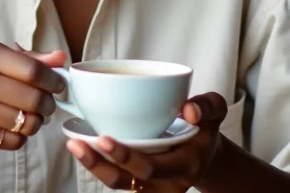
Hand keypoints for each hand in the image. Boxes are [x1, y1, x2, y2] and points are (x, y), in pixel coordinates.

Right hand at [0, 40, 66, 149]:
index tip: (59, 86)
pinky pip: (9, 141)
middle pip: (31, 98)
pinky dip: (20, 137)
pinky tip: (15, 128)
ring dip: (36, 123)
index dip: (53, 80)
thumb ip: (31, 58)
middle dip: (48, 105)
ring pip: (24, 122)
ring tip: (32, 117)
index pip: (32, 70)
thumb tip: (61, 58)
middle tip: (48, 105)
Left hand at [66, 92, 226, 190]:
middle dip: (99, 163)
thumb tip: (190, 110)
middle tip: (78, 142)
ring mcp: (150, 187)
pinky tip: (80, 144)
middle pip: (126, 181)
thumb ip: (208, 106)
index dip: (126, 156)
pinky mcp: (138, 181)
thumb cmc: (205, 128)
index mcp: (185, 166)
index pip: (151, 168)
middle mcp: (165, 184)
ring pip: (116, 183)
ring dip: (92, 166)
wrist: (205, 153)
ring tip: (74, 144)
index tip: (105, 138)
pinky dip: (96, 163)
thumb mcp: (215, 111)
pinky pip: (115, 177)